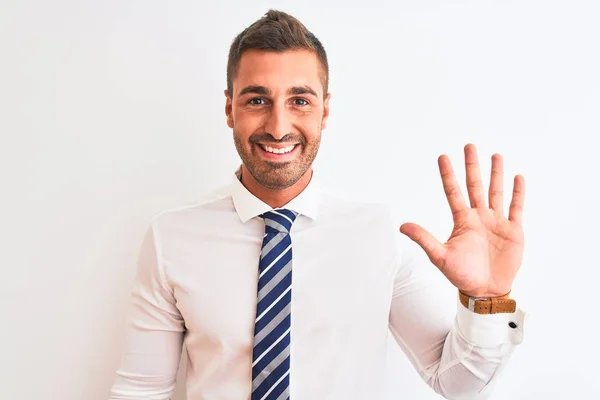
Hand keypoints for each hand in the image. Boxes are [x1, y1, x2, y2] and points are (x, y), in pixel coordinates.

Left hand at [400, 144, 524, 297]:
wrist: (486, 291)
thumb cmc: (462, 275)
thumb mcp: (440, 256)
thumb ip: (424, 239)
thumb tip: (402, 226)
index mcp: (462, 221)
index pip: (453, 192)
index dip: (448, 175)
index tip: (443, 157)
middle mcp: (479, 217)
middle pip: (475, 186)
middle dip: (472, 166)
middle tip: (469, 146)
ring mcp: (496, 222)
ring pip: (496, 192)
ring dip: (496, 174)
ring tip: (495, 155)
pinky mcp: (513, 230)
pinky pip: (516, 207)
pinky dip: (517, 193)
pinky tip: (517, 178)